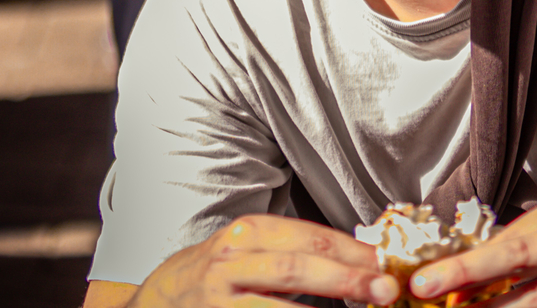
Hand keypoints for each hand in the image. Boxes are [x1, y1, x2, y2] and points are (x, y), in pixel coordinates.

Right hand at [134, 213, 396, 304]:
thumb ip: (287, 253)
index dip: (349, 249)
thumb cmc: (210, 278)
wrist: (152, 304)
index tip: (385, 261)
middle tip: (384, 288)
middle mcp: (231, 262)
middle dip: (345, 278)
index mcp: (245, 234)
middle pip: (297, 267)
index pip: (306, 237)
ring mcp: (221, 300)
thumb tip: (353, 260)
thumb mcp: (242, 252)